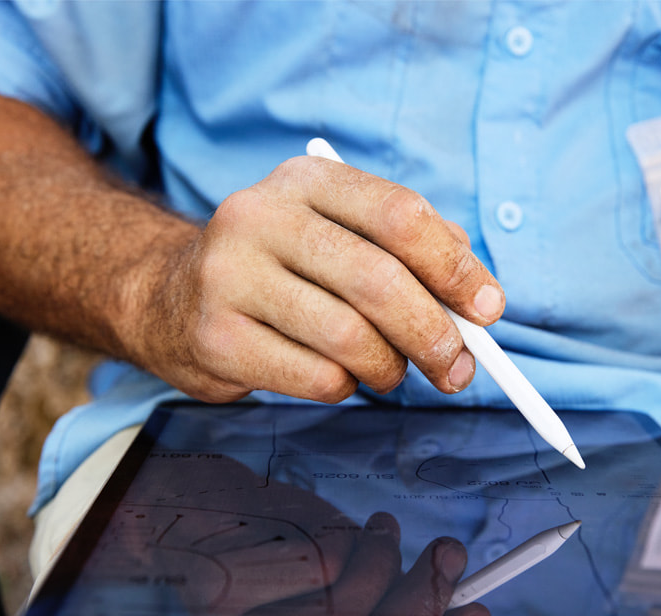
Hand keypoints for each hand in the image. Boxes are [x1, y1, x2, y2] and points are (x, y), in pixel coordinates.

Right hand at [132, 156, 503, 403]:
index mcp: (306, 182)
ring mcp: (229, 276)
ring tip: (389, 372)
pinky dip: (346, 388)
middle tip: (458, 368)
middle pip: (378, 281)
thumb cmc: (283, 270)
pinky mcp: (216, 338)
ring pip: (349, 338)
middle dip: (435, 334)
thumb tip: (479, 300)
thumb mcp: (340, 235)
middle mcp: (260, 217)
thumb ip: (412, 253)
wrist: (171, 299)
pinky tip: (338, 376)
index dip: (455, 266)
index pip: (399, 214)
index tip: (489, 309)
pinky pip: (316, 379)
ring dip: (389, 368)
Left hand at [186, 514, 491, 615]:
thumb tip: (455, 608)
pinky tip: (340, 524)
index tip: (478, 615)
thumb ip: (382, 609)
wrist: (192, 512)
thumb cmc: (274, 556)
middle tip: (452, 554)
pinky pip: (319, 562)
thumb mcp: (332, 594)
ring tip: (383, 528)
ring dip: (384, 556)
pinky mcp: (223, 588)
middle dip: (425, 600)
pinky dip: (347, 536)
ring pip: (348, 606)